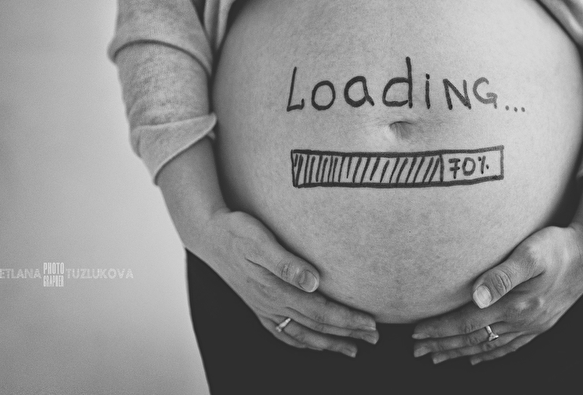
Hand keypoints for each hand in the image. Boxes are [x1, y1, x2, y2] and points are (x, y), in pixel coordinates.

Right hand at [200, 208, 378, 356]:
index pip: (320, 310)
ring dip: (328, 343)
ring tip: (352, 350)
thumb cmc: (236, 231)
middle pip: (316, 325)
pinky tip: (312, 345)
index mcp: (276, 288)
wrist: (208, 234)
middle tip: (374, 338)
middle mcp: (271, 303)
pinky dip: (301, 342)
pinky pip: (282, 333)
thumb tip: (314, 281)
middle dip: (347, 333)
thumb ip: (287, 263)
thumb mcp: (260, 240)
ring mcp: (263, 307)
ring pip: (302, 333)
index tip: (371, 323)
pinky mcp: (258, 305)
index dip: (347, 319)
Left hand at [412, 172, 582, 364]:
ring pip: (488, 346)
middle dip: (442, 345)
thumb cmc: (557, 247)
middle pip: (473, 339)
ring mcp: (532, 326)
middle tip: (415, 350)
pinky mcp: (539, 325)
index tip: (415, 332)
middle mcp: (522, 321)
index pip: (467, 323)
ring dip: (459, 352)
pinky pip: (508, 347)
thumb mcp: (530, 253)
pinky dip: (488, 354)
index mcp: (516, 306)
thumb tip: (476, 296)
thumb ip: (502, 275)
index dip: (439, 329)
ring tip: (436, 356)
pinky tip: (476, 358)